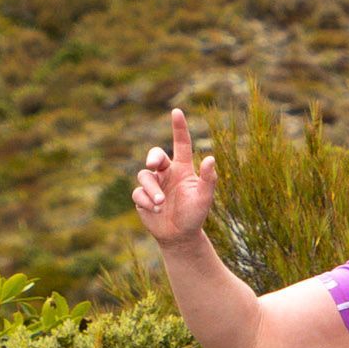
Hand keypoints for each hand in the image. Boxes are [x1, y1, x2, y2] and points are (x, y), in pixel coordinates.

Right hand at [131, 109, 216, 251]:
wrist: (180, 236)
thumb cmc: (195, 215)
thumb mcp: (204, 198)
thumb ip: (208, 179)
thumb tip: (210, 158)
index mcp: (182, 169)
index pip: (181, 144)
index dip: (179, 127)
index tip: (176, 111)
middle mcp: (166, 173)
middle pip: (155, 155)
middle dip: (153, 156)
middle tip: (154, 164)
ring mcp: (153, 185)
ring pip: (144, 175)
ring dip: (152, 188)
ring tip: (160, 202)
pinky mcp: (142, 198)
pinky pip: (138, 192)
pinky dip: (146, 200)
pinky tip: (155, 209)